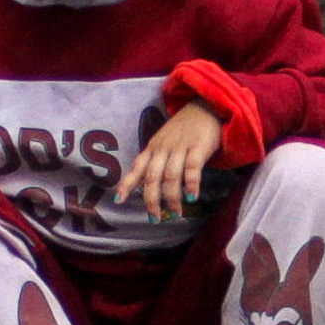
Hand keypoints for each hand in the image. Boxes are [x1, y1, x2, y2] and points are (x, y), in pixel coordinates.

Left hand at [124, 102, 224, 218]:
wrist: (206, 106)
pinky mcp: (198, 147)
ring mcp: (180, 147)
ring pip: (171, 175)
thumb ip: (155, 161)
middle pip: (152, 176)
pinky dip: (191, 183)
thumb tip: (143, 186)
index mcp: (153, 148)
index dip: (127, 184)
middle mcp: (163, 148)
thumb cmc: (184, 129)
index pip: (137, 167)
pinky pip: (192, 168)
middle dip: (151, 199)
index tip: (118, 200)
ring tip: (176, 213)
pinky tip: (192, 197)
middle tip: (154, 218)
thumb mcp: (164, 142)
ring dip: (172, 197)